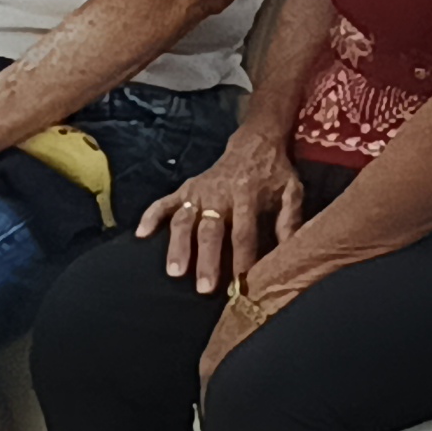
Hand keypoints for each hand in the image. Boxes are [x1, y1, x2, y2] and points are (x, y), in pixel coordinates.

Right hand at [141, 126, 304, 293]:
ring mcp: (199, 191)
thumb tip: (290, 253)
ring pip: (184, 220)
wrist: (254, 143)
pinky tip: (140, 234)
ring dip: (178, 246)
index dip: (242, 258)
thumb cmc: (274, 174)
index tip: (240, 283)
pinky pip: (164, 202)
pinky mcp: (186, 188)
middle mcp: (219, 194)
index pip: (244, 232)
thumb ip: (290, 220)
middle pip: (211, 230)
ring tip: (174, 271)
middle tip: (204, 287)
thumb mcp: (291, 191)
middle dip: (207, 259)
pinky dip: (151, 216)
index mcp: (247, 195)